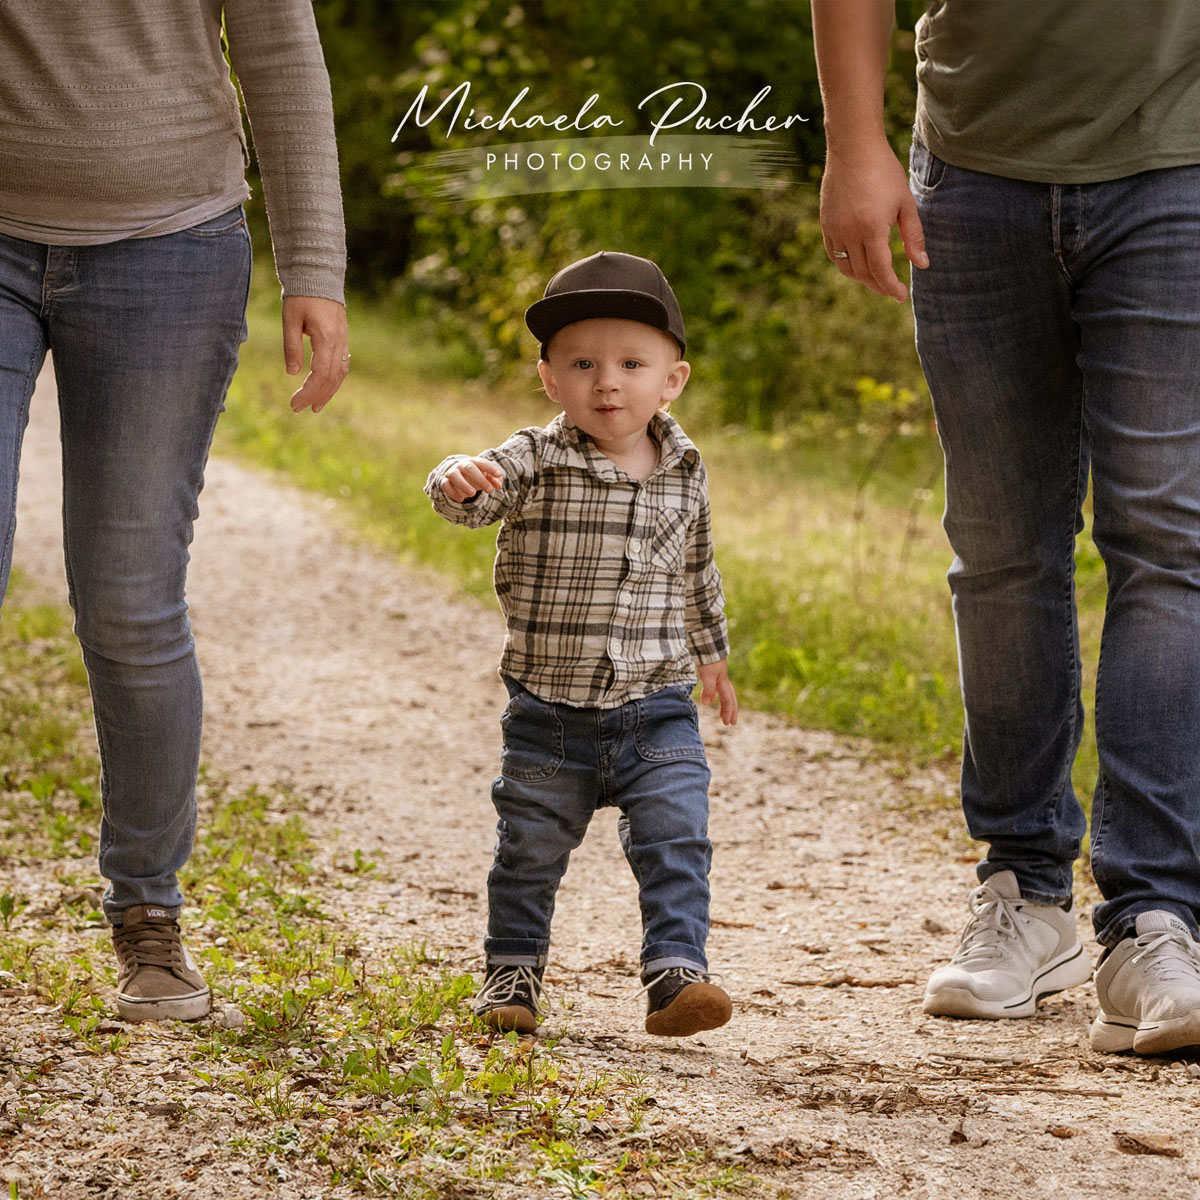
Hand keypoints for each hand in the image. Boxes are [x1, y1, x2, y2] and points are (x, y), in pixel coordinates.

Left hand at [283, 295, 349, 412]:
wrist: (319, 276)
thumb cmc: (301, 295)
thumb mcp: (290, 319)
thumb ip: (292, 347)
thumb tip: (293, 373)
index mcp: (326, 337)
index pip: (320, 374)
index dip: (308, 391)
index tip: (294, 403)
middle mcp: (339, 341)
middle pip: (332, 378)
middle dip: (316, 396)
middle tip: (300, 409)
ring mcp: (343, 340)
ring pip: (340, 374)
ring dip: (328, 392)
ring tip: (316, 406)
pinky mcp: (343, 339)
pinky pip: (342, 365)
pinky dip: (334, 380)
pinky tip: (325, 388)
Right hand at [441, 456, 505, 501]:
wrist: (457, 474)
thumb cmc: (476, 475)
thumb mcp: (486, 476)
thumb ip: (494, 480)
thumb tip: (499, 486)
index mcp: (474, 462)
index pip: (482, 462)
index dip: (491, 468)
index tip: (499, 475)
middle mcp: (461, 465)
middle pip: (469, 468)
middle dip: (479, 479)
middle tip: (489, 490)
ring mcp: (452, 473)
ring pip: (454, 475)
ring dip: (463, 484)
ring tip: (473, 494)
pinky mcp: (445, 482)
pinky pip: (446, 485)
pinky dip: (453, 493)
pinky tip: (461, 499)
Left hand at [697, 660, 737, 725]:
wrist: (708, 644)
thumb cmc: (708, 660)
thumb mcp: (707, 675)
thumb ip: (708, 689)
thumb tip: (707, 704)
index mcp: (723, 682)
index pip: (728, 700)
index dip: (728, 712)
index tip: (727, 723)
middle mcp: (723, 680)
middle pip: (730, 698)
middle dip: (730, 711)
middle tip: (730, 723)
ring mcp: (719, 676)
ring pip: (725, 693)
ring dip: (724, 704)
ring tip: (721, 714)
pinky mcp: (713, 672)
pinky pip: (718, 688)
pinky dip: (717, 695)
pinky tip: (711, 697)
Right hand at [819, 139, 928, 301]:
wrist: (853, 148)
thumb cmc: (884, 172)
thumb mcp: (905, 203)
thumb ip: (914, 236)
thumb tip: (922, 264)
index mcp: (872, 229)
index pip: (881, 271)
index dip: (891, 287)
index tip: (901, 296)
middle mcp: (850, 233)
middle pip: (864, 273)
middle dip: (879, 286)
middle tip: (892, 290)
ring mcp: (835, 230)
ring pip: (847, 268)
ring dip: (862, 279)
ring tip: (876, 280)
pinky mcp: (826, 224)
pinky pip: (834, 255)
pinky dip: (846, 265)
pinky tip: (858, 265)